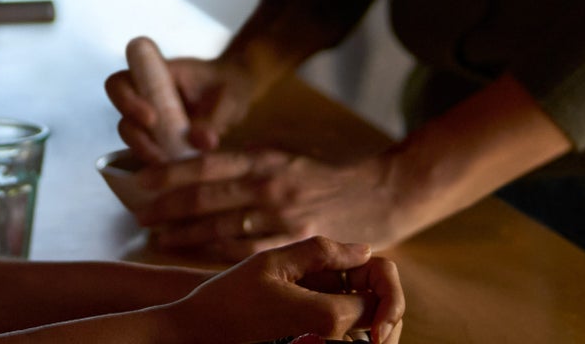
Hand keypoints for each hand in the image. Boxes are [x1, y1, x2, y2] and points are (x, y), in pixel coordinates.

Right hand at [105, 54, 259, 165]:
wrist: (237, 95)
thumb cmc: (230, 86)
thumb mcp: (230, 97)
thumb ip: (216, 117)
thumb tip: (200, 142)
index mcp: (155, 75)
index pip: (121, 82)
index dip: (125, 99)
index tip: (152, 118)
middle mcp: (145, 97)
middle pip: (120, 113)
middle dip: (134, 134)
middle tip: (159, 151)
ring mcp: (149, 120)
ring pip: (132, 137)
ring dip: (145, 152)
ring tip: (171, 165)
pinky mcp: (158, 141)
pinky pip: (147, 154)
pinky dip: (157, 165)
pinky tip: (174, 176)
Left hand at [137, 148, 407, 260]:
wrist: (378, 196)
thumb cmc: (322, 178)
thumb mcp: (283, 158)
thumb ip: (245, 165)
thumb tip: (198, 168)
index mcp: (263, 159)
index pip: (206, 165)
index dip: (170, 174)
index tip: (142, 181)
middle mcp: (269, 186)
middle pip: (206, 199)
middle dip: (167, 209)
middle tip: (139, 216)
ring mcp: (282, 218)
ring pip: (221, 229)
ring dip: (185, 235)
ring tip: (158, 238)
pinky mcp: (295, 243)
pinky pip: (247, 252)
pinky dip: (217, 253)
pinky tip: (196, 255)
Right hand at [161, 236, 403, 343]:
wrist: (201, 330)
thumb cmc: (231, 296)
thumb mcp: (273, 261)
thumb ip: (322, 252)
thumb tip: (365, 250)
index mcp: (328, 316)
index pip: (383, 300)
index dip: (376, 277)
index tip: (350, 265)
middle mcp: (331, 341)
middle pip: (380, 322)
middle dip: (375, 296)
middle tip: (345, 273)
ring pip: (366, 334)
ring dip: (361, 311)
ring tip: (331, 287)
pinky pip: (345, 340)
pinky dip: (346, 324)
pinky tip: (319, 305)